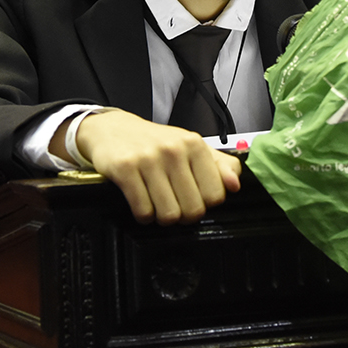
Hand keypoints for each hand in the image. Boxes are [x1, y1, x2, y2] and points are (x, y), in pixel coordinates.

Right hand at [66, 109, 241, 224]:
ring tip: (157, 205)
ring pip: (168, 214)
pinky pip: (143, 211)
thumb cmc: (154, 142)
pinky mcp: (125, 169)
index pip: (215, 195)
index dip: (205, 204)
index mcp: (194, 144)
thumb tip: (235, 184)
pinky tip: (142, 204)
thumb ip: (219, 165)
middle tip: (174, 205)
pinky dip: (143, 216)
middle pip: (193, 209)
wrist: (112, 129)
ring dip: (162, 217)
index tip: (194, 198)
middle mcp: (173, 150)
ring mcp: (148, 159)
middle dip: (184, 215)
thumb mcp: (189, 146)